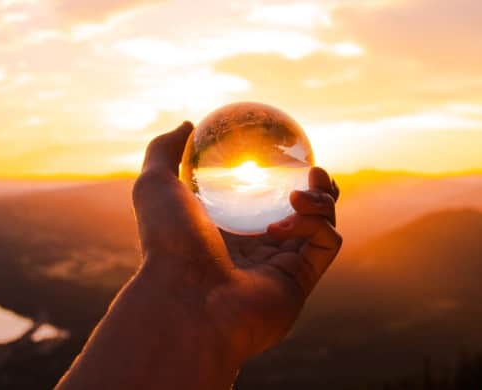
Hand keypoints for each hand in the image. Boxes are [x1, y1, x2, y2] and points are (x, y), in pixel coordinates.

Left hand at [133, 121, 342, 361]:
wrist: (186, 299)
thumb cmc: (167, 244)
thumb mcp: (154, 185)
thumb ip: (165, 151)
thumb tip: (187, 125)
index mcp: (228, 231)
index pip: (263, 201)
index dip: (281, 176)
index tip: (286, 154)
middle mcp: (256, 251)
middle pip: (300, 213)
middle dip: (315, 189)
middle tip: (314, 171)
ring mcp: (279, 268)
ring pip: (320, 225)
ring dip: (322, 199)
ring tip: (303, 190)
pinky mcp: (300, 282)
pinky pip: (326, 243)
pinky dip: (318, 222)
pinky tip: (290, 217)